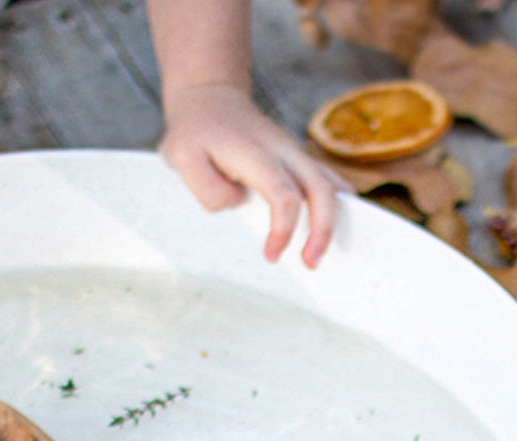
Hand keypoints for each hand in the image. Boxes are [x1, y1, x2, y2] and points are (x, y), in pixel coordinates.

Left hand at [158, 83, 349, 267]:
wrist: (209, 96)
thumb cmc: (194, 130)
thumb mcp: (181, 158)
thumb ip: (207, 187)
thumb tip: (238, 203)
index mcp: (255, 154)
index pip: (283, 195)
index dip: (283, 229)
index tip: (272, 255)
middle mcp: (282, 150)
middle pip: (320, 189)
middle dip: (322, 230)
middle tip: (311, 263)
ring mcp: (292, 152)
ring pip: (328, 183)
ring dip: (331, 220)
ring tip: (319, 253)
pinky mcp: (293, 157)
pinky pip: (324, 178)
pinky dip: (334, 202)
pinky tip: (339, 223)